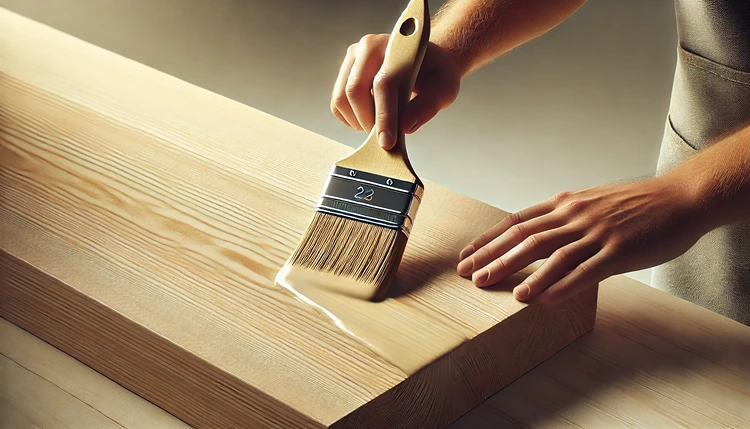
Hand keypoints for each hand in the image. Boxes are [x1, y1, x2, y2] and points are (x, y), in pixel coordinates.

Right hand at [331, 34, 462, 149]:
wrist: (425, 60)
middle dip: (368, 122)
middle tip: (384, 137)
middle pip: (355, 91)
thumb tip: (405, 127)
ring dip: (357, 121)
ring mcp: (353, 57)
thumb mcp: (444, 89)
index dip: (384, 116)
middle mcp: (370, 46)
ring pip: (341, 99)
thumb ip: (427, 107)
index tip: (387, 142)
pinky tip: (369, 117)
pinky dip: (350, 118)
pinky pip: (337, 103)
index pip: (383, 84)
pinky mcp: (344, 70)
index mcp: (396, 47)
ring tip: (379, 125)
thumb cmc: (434, 74)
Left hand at [456, 177, 705, 304]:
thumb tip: (533, 234)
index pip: (515, 221)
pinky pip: (585, 270)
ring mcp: (597, 232)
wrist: (680, 198)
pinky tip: (544, 301)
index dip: (488, 240)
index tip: (466, 256)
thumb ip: (562, 217)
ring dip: (524, 274)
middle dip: (494, 258)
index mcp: (564, 204)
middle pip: (525, 238)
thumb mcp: (590, 202)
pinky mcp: (619, 250)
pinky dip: (561, 286)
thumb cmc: (634, 204)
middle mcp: (574, 215)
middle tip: (471, 277)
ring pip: (551, 254)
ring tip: (504, 292)